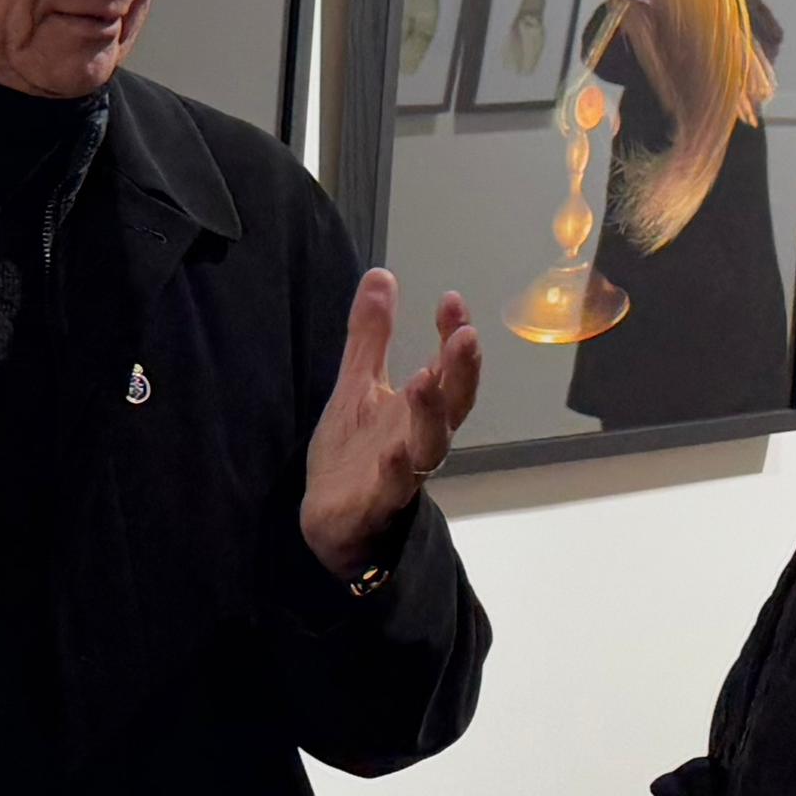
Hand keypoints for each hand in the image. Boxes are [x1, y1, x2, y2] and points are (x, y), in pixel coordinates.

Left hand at [303, 270, 478, 570]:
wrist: (330, 520)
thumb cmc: (354, 452)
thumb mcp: (358, 385)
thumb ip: (372, 336)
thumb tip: (381, 274)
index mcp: (420, 408)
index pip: (447, 366)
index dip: (452, 334)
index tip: (452, 299)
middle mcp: (421, 437)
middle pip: (454, 403)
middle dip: (462, 370)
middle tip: (465, 335)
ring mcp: (405, 470)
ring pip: (432, 443)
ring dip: (431, 412)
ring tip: (426, 379)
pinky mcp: (379, 501)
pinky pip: (396, 486)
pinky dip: (399, 469)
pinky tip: (394, 450)